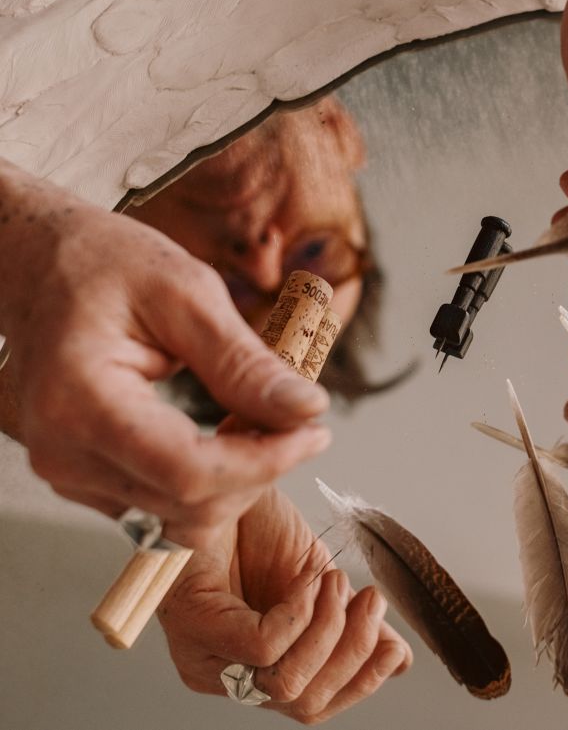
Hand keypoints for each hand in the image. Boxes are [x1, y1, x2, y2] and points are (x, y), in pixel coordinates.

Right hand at [0, 161, 330, 547]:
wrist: (40, 267)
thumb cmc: (103, 264)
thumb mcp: (188, 292)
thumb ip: (245, 361)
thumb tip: (306, 409)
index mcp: (80, 400)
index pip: (189, 471)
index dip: (265, 462)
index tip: (315, 431)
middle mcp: (62, 450)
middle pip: (188, 503)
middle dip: (261, 470)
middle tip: (300, 419)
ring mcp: (67, 470)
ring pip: (179, 514)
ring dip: (239, 479)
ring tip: (265, 420)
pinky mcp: (82, 477)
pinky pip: (161, 503)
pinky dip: (210, 479)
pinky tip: (229, 434)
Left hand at [159, 488, 412, 723]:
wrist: (230, 483)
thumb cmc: (257, 531)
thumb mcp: (321, 584)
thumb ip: (352, 624)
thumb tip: (398, 658)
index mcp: (256, 670)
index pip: (312, 706)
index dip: (359, 682)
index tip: (393, 645)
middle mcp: (225, 675)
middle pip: (303, 703)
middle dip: (352, 653)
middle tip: (369, 601)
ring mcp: (203, 653)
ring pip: (283, 682)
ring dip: (328, 629)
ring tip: (336, 582)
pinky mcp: (193, 623)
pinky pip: (262, 646)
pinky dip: (299, 614)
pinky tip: (308, 582)